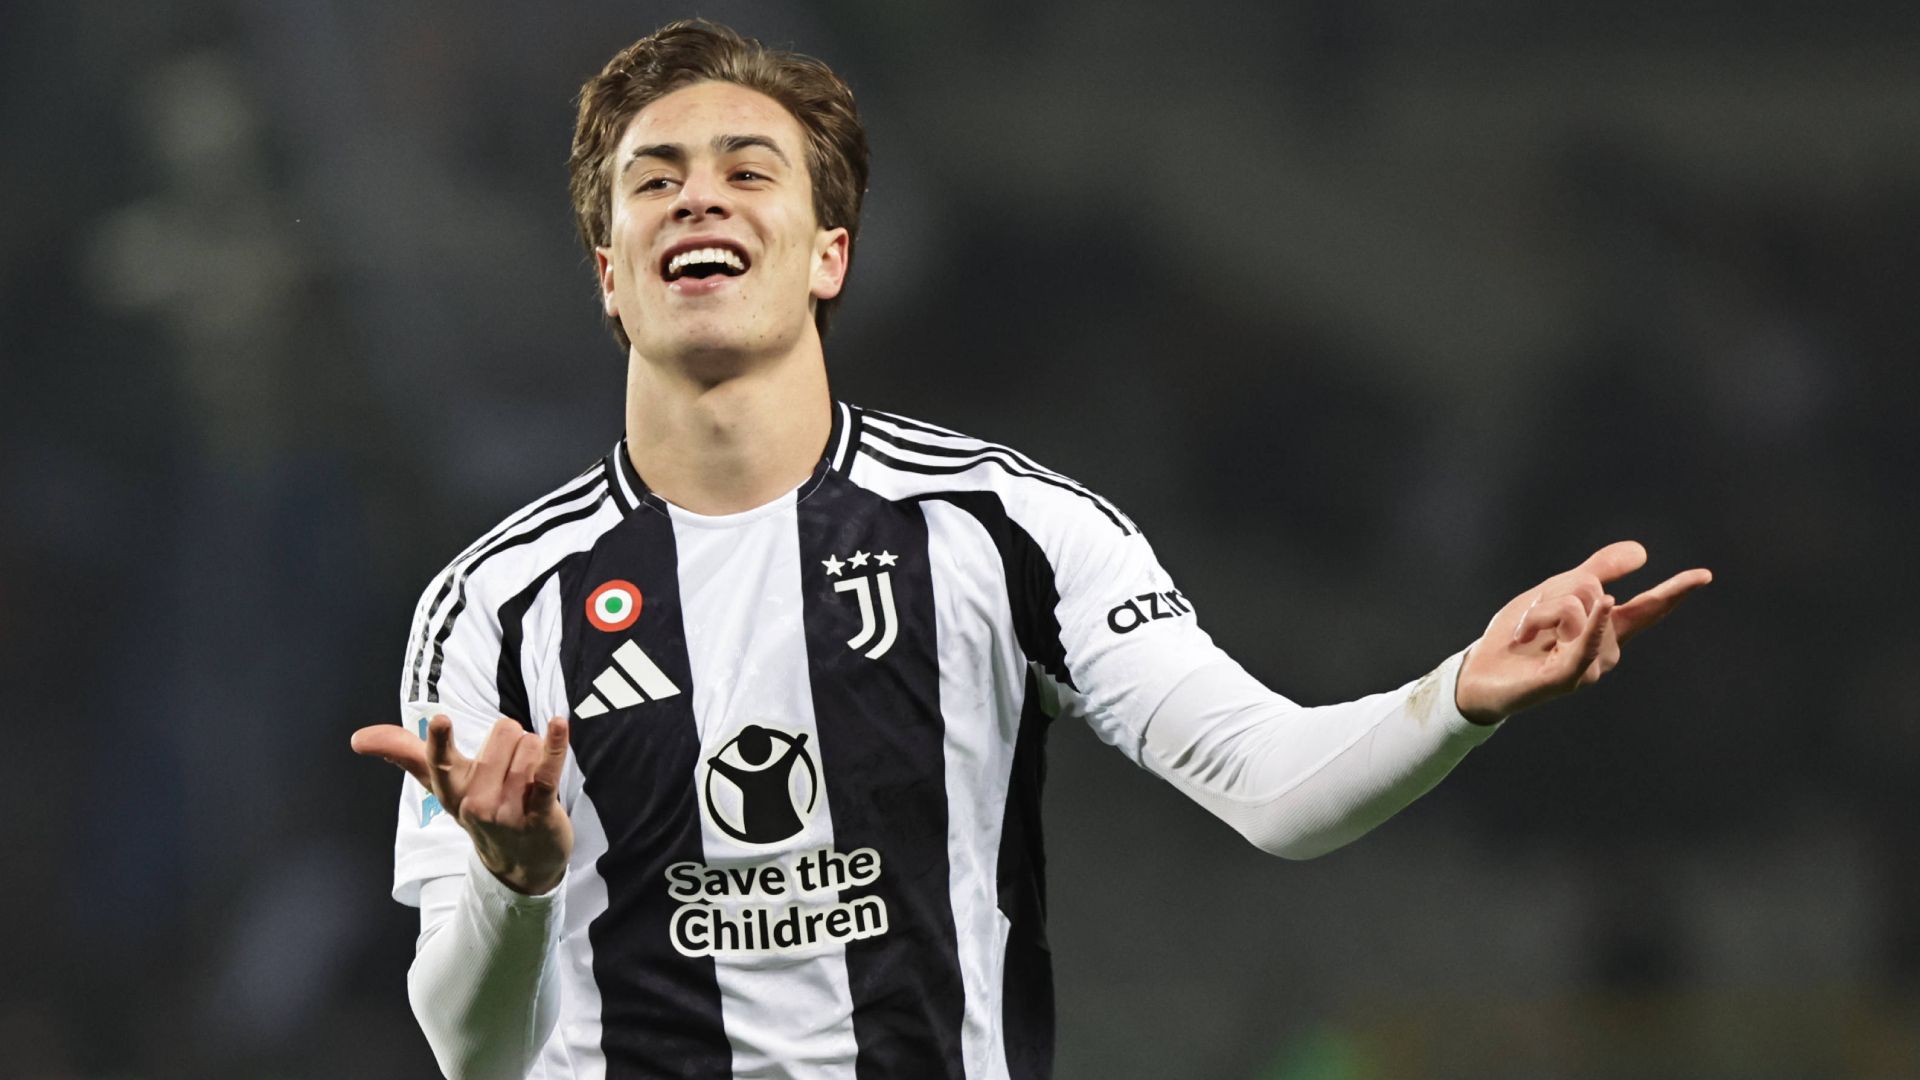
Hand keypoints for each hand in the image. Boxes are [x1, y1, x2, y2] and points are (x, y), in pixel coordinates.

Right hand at [352, 714, 573, 894]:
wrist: (521, 862)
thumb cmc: (480, 809)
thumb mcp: (443, 786)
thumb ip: (406, 754)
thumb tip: (357, 738)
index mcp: (450, 790)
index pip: (440, 762)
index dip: (440, 741)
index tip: (440, 721)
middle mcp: (475, 802)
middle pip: (503, 734)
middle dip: (514, 740)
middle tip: (511, 769)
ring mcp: (508, 811)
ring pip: (529, 746)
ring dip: (537, 752)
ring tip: (530, 780)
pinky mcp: (540, 814)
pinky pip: (547, 772)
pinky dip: (556, 746)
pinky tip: (559, 725)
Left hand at [1455, 541, 1711, 723]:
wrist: (1480, 672)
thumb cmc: (1521, 636)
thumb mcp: (1556, 593)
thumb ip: (1598, 571)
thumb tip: (1643, 552)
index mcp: (1605, 630)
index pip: (1646, 609)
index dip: (1675, 591)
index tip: (1705, 575)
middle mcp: (1604, 651)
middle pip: (1591, 590)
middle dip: (1554, 590)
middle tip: (1530, 618)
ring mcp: (1588, 667)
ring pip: (1577, 605)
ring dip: (1540, 609)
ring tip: (1526, 635)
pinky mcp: (1567, 679)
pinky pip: (1586, 645)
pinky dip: (1594, 624)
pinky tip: (1605, 605)